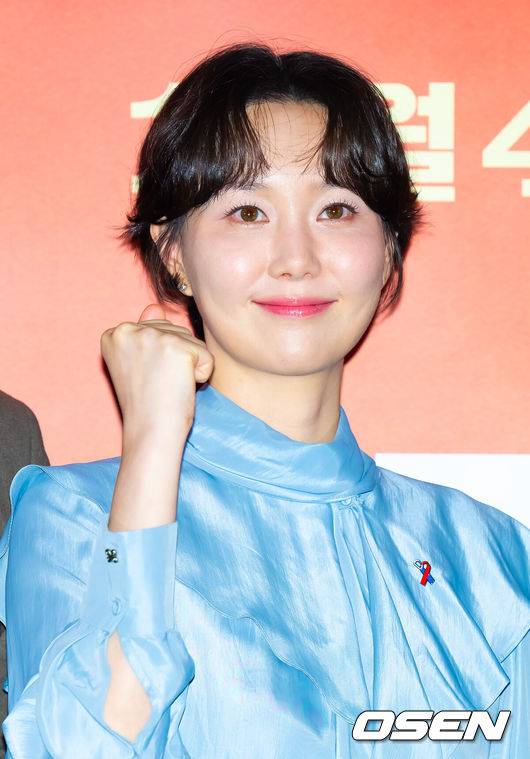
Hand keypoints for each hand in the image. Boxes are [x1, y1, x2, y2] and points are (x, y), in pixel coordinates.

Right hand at [100, 303, 213, 441]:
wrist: (151, 432)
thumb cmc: (146, 404)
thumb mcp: (139, 364)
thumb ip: (146, 332)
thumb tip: (155, 306)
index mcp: (114, 334)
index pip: (156, 329)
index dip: (158, 360)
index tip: (145, 379)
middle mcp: (129, 329)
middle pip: (175, 332)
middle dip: (176, 361)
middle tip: (159, 386)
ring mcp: (153, 336)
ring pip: (192, 342)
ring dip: (190, 368)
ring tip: (169, 387)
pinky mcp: (177, 347)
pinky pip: (206, 356)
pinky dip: (202, 376)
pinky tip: (182, 388)